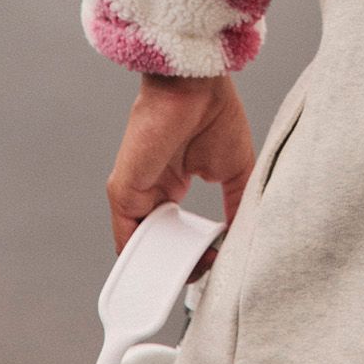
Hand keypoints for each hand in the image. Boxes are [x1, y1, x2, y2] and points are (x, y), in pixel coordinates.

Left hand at [106, 72, 255, 264]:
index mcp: (174, 182)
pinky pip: (125, 238)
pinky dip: (141, 261)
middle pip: (158, 241)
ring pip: (141, 245)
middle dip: (180, 262)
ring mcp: (136, 193)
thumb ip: (235, 204)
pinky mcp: (123, 193)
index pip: (176, 229)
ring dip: (162, 265)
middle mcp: (152, 190)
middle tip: (204, 273)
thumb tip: (239, 236)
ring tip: (191, 275)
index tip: (215, 259)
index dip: (194, 250)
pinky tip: (164, 271)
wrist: (195, 87)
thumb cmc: (216, 115)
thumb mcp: (235, 170)